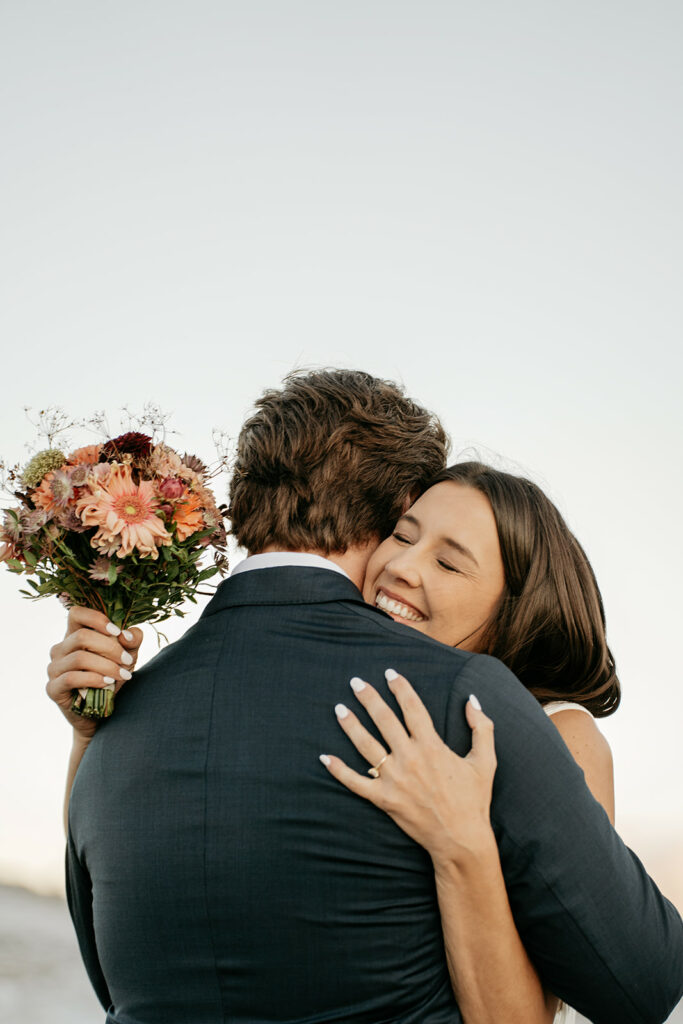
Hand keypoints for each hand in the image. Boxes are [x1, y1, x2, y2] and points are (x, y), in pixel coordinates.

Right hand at [46, 606, 143, 740]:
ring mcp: (54, 668)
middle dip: (110, 648)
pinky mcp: (53, 688)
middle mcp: (60, 649)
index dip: (96, 619)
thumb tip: (127, 634)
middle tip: (129, 661)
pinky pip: (71, 678)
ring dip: (106, 665)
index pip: (76, 613)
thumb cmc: (113, 678)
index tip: (117, 632)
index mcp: (74, 635)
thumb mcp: (128, 656)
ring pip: (79, 658)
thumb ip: (132, 640)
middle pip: (81, 637)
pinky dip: (93, 678)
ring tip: (124, 675)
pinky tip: (108, 682)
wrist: (103, 713)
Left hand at [320, 671, 496, 868]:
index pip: (412, 707)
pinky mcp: (384, 800)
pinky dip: (339, 770)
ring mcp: (394, 779)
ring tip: (338, 708)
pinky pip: (356, 783)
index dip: (400, 687)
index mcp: (432, 746)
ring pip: (366, 745)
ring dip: (350, 725)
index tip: (389, 673)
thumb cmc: (474, 801)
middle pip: (384, 720)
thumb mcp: (485, 761)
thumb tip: (471, 700)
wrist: (461, 840)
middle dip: (368, 698)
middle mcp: (410, 758)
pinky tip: (324, 757)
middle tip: (355, 682)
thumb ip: (481, 728)